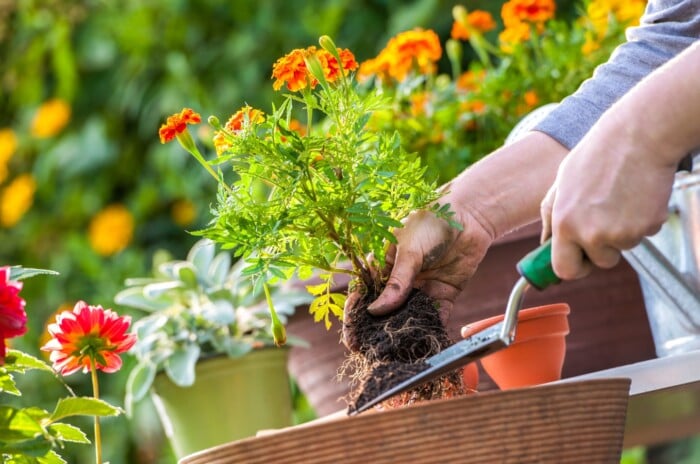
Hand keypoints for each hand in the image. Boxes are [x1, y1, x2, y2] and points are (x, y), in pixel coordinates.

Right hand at [342, 206, 493, 348]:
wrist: (469, 215)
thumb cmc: (431, 222)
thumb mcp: (408, 249)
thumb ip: (396, 282)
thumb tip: (375, 311)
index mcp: (383, 265)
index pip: (364, 293)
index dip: (355, 314)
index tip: (352, 335)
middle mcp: (399, 280)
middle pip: (383, 310)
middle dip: (376, 331)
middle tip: (369, 351)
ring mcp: (420, 289)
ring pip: (407, 317)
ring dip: (401, 334)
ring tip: (394, 355)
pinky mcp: (442, 295)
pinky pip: (434, 317)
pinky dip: (430, 331)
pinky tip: (423, 346)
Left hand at [540, 123, 676, 279]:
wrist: (638, 136)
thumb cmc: (596, 156)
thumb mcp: (561, 184)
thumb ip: (551, 217)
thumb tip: (544, 244)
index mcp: (564, 223)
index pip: (564, 269)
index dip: (573, 267)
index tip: (579, 261)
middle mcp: (591, 233)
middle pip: (599, 263)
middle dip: (602, 251)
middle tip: (605, 222)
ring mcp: (621, 233)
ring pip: (622, 247)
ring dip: (622, 231)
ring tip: (619, 198)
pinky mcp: (647, 227)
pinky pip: (643, 234)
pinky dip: (641, 220)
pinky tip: (636, 195)